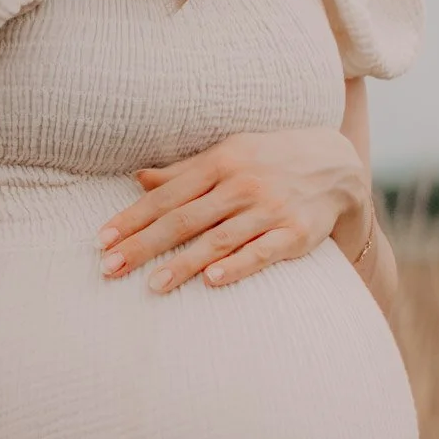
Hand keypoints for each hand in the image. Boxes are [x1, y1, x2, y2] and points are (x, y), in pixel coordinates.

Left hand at [95, 128, 371, 292]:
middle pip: (185, 218)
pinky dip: (237, 266)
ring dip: (183, 263)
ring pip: (218, 239)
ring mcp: (269, 209)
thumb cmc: (271, 159)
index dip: (133, 217)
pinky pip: (262, 252)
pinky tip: (212, 280)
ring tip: (152, 285)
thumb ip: (185, 171)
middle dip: (145, 244)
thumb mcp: (230, 153)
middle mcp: (243, 184)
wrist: (336, 165)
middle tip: (110, 267)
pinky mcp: (295, 233)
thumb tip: (139, 178)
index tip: (102, 239)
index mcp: (222, 162)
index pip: (168, 195)